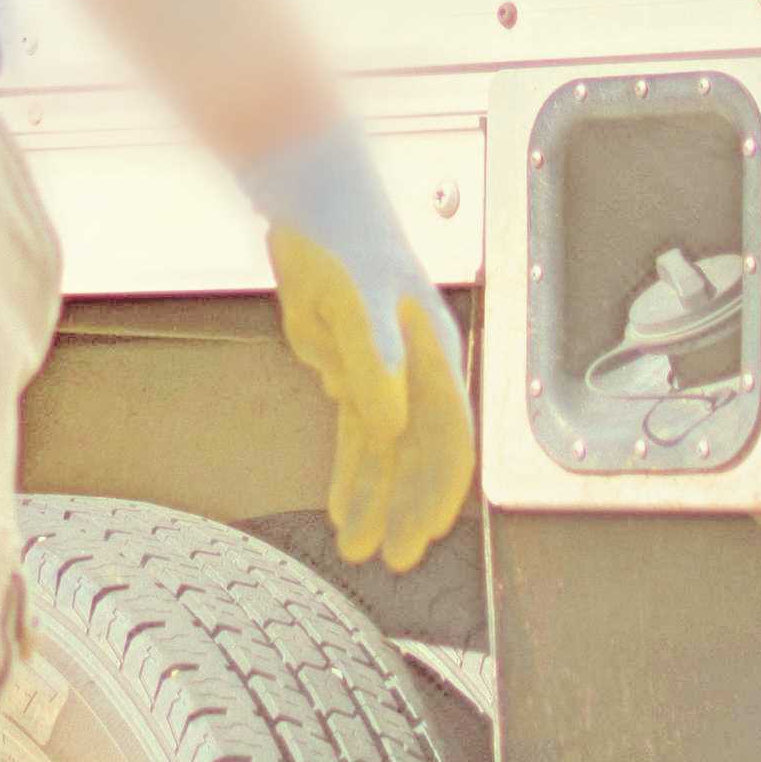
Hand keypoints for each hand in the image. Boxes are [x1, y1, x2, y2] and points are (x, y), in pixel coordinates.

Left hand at [235, 123, 475, 571]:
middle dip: (403, 508)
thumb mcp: (356, 301)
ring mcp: (386, 372)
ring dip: (373, 498)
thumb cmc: (344, 242)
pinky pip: (355, 434)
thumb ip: (375, 362)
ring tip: (355, 546)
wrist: (311, 205)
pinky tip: (340, 504)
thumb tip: (388, 427)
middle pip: (418, 456)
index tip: (422, 531)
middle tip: (387, 556)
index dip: (437, 488)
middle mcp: (418, 370)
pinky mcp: (352, 369)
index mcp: (434, 354)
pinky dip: (350, 470)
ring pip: (385, 452)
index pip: (449, 438)